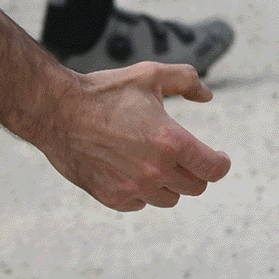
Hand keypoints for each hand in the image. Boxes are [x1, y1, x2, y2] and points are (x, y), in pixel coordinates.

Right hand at [40, 62, 231, 209]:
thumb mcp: (151, 75)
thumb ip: (187, 81)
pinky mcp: (111, 197)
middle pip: (195, 187)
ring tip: (158, 163)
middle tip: (187, 157)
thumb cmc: (105, 92)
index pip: (214, 169)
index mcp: (171, 142)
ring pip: (169, 199)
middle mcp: (155, 170)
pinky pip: (139, 204)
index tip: (218, 156)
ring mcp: (132, 187)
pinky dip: (142, 192)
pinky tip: (134, 172)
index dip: (220, 163)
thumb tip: (207, 97)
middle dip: (196, 172)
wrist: (57, 111)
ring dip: (170, 184)